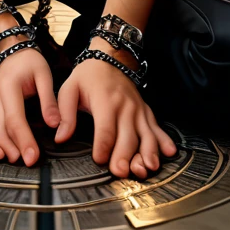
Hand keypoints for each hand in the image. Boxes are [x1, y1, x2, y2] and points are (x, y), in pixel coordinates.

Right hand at [0, 45, 59, 166]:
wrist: (12, 51)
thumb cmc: (29, 63)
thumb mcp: (44, 75)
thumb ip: (48, 100)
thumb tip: (55, 123)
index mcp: (9, 87)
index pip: (15, 119)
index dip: (23, 139)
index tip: (32, 156)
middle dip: (10, 147)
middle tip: (22, 160)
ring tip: (2, 157)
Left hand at [54, 52, 176, 178]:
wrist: (110, 57)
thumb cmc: (88, 76)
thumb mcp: (70, 89)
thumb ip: (65, 113)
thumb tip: (60, 137)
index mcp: (105, 101)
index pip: (106, 128)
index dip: (103, 146)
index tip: (99, 160)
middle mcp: (125, 107)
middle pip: (127, 136)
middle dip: (125, 156)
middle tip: (121, 172)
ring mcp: (139, 110)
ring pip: (146, 135)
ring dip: (148, 153)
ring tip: (147, 168)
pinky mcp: (146, 112)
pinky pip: (157, 128)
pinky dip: (164, 141)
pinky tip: (169, 153)